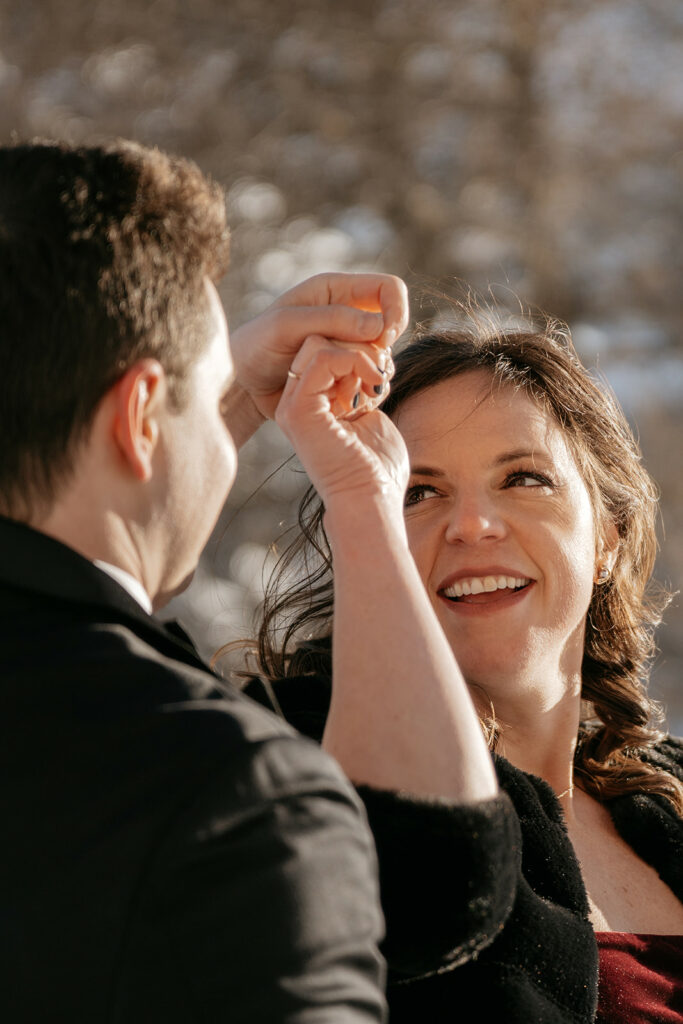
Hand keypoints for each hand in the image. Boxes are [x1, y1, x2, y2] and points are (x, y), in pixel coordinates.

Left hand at [229, 272, 407, 419]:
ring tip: (346, 388)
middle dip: (383, 349)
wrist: (244, 385)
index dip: (395, 312)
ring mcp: (349, 345)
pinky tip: (345, 400)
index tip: (382, 341)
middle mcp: (348, 314)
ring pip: (386, 355)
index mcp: (335, 291)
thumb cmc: (255, 347)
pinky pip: (374, 378)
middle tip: (364, 370)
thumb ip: (331, 319)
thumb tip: (379, 325)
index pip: (389, 289)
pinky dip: (368, 390)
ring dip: (375, 373)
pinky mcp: (348, 371)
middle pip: (392, 325)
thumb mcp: (285, 327)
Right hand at [274, 335, 408, 512]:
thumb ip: (362, 390)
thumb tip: (370, 365)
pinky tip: (373, 385)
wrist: (370, 499)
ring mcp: (293, 406)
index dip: (356, 353)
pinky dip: (355, 361)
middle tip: (381, 375)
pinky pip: (323, 358)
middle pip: (317, 341)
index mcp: (310, 406)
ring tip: (377, 382)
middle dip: (355, 347)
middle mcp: (295, 404)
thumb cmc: (377, 470)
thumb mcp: (371, 418)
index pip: (323, 352)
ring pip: (318, 343)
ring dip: (357, 354)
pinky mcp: (299, 410)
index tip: (381, 378)